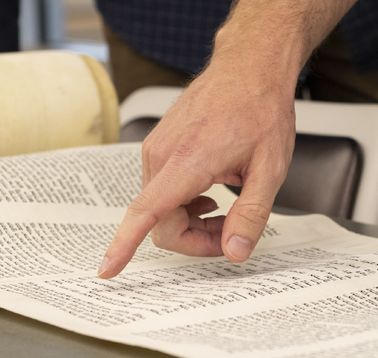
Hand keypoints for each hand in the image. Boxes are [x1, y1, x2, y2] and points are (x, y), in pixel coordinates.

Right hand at [97, 63, 296, 278]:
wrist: (249, 67)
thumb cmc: (260, 109)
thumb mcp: (269, 169)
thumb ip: (250, 215)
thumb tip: (234, 253)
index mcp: (186, 162)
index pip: (145, 213)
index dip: (123, 246)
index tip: (107, 270)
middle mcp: (161, 155)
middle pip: (160, 223)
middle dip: (195, 239)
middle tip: (232, 233)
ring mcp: (156, 149)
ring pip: (160, 210)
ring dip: (191, 221)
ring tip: (226, 207)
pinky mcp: (158, 147)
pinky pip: (161, 191)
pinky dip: (184, 202)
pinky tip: (212, 190)